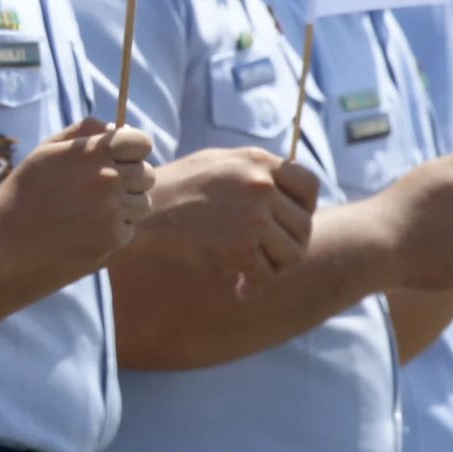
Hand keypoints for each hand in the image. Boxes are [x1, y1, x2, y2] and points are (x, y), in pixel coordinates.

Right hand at [0, 118, 154, 280]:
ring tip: (95, 208)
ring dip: (126, 204)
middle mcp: (108, 179)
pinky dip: (114, 229)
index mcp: (95, 151)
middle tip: (105, 186)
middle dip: (130, 178)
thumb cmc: (28, 186)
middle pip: (147, 174)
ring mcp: (112, 211)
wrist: (7, 234)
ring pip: (142, 204)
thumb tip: (118, 129)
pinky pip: (129, 229)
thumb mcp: (50, 148)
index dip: (133, 148)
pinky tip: (87, 228)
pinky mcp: (111, 239)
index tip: (123, 157)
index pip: (141, 142)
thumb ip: (85, 131)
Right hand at [132, 146, 318, 295]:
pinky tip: (240, 290)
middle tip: (268, 258)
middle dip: (289, 246)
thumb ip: (253, 173)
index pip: (309, 185)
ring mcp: (254, 217)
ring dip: (276, 268)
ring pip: (293, 253)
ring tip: (254, 273)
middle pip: (303, 225)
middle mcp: (262, 186)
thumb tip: (281, 191)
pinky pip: (265, 275)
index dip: (305, 208)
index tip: (289, 224)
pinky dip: (254, 287)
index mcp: (258, 161)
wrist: (143, 211)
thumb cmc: (175, 189)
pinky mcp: (240, 247)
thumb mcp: (218, 163)